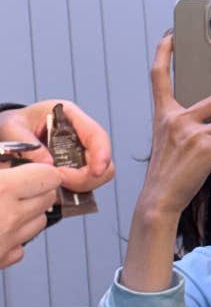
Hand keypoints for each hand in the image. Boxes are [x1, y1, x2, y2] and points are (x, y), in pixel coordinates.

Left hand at [0, 100, 114, 192]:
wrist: (10, 133)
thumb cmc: (14, 125)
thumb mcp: (11, 127)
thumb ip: (27, 143)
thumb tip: (49, 164)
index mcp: (70, 116)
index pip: (97, 134)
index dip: (102, 153)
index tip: (96, 171)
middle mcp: (81, 135)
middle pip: (103, 160)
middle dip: (86, 176)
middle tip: (61, 181)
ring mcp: (82, 153)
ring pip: (97, 176)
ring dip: (80, 185)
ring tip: (55, 183)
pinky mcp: (77, 169)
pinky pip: (85, 184)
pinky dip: (75, 190)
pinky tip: (57, 187)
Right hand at [0, 163, 60, 267]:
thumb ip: (2, 163)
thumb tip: (14, 158)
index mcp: (2, 189)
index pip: (50, 175)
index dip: (41, 171)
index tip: (30, 169)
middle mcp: (10, 216)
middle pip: (49, 198)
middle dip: (37, 190)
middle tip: (16, 188)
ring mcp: (7, 241)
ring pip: (40, 221)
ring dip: (28, 213)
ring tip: (4, 207)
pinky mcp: (0, 260)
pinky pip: (21, 246)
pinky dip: (14, 239)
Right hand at [140, 33, 210, 218]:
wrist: (160, 199)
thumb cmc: (170, 173)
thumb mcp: (173, 143)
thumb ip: (193, 128)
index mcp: (165, 115)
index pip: (159, 76)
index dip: (163, 53)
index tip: (170, 35)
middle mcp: (176, 118)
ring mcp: (191, 130)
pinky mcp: (205, 145)